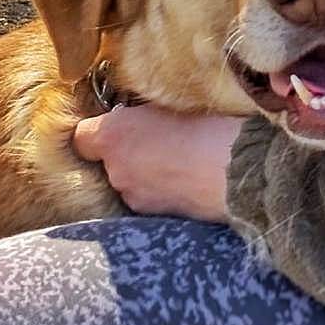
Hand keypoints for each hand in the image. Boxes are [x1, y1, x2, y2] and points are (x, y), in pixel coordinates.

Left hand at [73, 105, 243, 221]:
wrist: (242, 169)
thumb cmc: (211, 127)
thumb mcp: (169, 105)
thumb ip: (141, 115)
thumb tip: (137, 120)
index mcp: (112, 135)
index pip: (82, 139)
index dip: (101, 134)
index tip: (121, 129)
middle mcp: (115, 171)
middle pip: (109, 163)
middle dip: (128, 156)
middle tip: (162, 144)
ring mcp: (134, 198)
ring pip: (130, 185)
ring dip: (146, 177)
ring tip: (181, 165)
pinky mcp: (155, 219)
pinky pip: (150, 201)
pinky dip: (163, 194)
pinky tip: (187, 183)